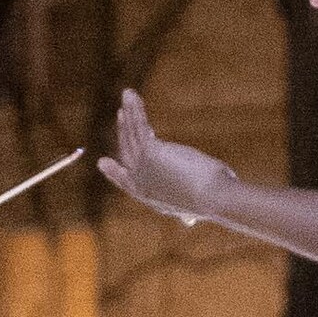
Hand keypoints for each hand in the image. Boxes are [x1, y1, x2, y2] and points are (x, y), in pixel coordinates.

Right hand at [99, 88, 236, 226]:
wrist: (214, 197)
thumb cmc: (211, 202)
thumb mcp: (193, 208)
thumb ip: (185, 212)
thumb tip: (188, 222)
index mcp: (151, 199)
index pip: (129, 183)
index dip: (116, 172)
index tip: (103, 162)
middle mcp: (142, 184)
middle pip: (128, 152)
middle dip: (123, 132)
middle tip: (120, 116)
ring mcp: (143, 167)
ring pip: (132, 135)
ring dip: (128, 113)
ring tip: (127, 94)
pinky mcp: (150, 150)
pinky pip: (139, 125)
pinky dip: (135, 109)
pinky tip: (132, 96)